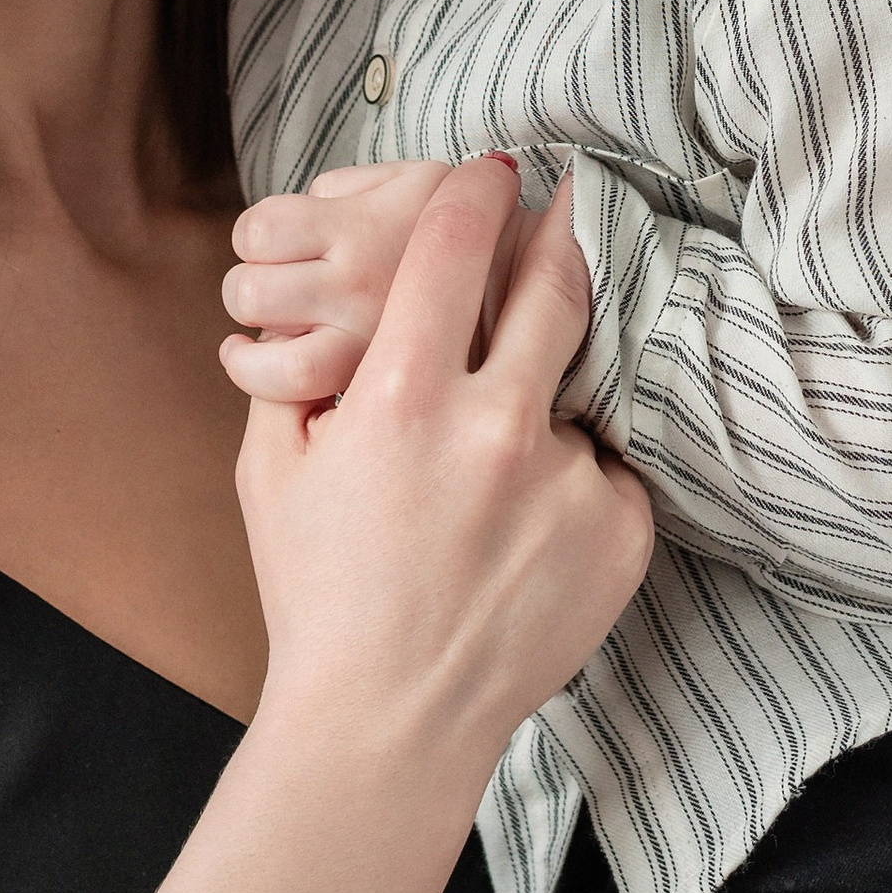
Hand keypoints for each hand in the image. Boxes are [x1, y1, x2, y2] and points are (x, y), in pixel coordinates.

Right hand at [235, 159, 650, 772]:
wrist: (387, 724)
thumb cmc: (319, 592)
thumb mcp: (272, 469)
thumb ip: (300, 370)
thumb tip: (331, 293)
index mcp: (401, 401)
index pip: (453, 248)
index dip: (474, 192)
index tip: (491, 168)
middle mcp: (494, 430)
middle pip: (554, 284)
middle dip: (560, 231)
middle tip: (572, 201)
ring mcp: (567, 484)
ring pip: (577, 388)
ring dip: (550, 392)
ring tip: (508, 448)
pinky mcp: (619, 533)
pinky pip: (605, 470)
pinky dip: (575, 480)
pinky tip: (529, 527)